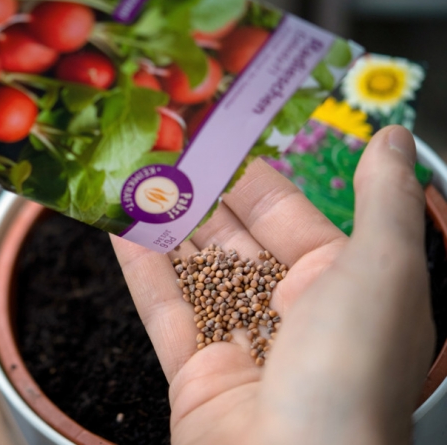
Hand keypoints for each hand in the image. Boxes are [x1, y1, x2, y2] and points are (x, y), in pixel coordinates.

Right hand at [112, 126, 433, 444]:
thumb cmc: (352, 372)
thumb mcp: (383, 269)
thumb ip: (384, 199)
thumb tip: (393, 140)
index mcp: (342, 287)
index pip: (288, 217)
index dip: (249, 177)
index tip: (214, 139)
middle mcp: (291, 316)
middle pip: (234, 241)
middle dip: (199, 198)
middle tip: (161, 154)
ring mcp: (240, 345)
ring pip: (194, 272)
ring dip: (164, 227)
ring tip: (132, 180)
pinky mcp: (195, 375)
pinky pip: (165, 311)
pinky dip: (141, 270)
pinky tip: (120, 230)